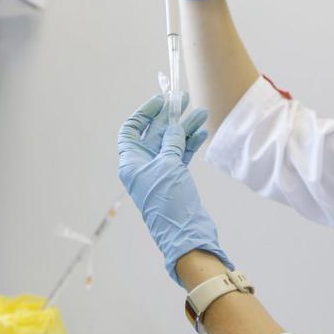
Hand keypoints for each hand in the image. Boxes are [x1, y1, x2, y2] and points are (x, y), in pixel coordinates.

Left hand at [118, 95, 233, 283]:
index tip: (160, 101)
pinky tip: (202, 131)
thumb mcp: (168, 166)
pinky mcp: (176, 179)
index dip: (144, 113)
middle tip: (183, 99)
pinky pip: (181, 154)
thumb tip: (174, 124)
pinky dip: (190, 143)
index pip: (131, 129)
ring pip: (171, 142)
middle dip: (170, 117)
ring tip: (201, 113)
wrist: (186, 234)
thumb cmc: (169, 201)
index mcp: (131, 162)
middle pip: (154, 133)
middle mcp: (143, 165)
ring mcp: (160, 172)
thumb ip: (171, 141)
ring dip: (185, 127)